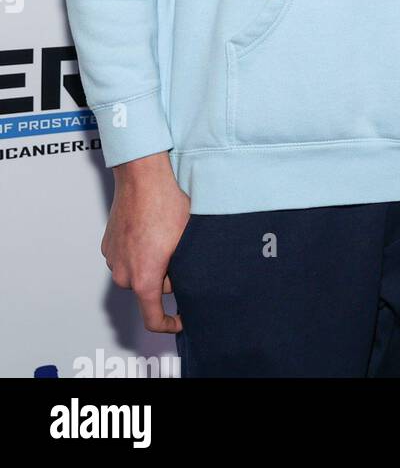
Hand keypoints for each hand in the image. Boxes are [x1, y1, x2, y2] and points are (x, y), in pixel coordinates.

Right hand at [102, 151, 190, 333]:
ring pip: (138, 271)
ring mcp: (112, 258)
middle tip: (180, 251)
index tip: (181, 320)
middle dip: (166, 276)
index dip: (169, 324)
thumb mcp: (187, 241)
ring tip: (165, 235)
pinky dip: (139, 250)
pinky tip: (151, 230)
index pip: (153, 318)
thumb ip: (184, 270)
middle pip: (150, 288)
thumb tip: (189, 282)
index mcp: (144, 279)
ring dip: (152, 262)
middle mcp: (123, 274)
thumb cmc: (167, 204)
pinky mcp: (108, 244)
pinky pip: (127, 256)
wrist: (142, 177)